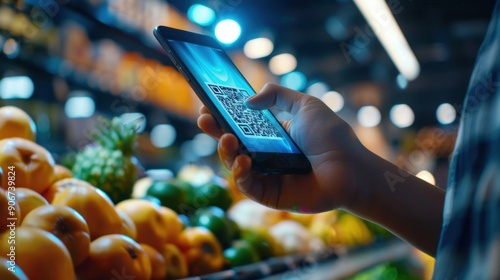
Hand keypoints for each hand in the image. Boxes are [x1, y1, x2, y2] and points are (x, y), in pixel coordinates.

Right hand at [197, 83, 366, 212]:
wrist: (350, 168)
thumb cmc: (332, 137)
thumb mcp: (305, 105)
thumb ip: (277, 94)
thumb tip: (249, 100)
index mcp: (271, 135)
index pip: (240, 125)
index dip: (222, 117)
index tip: (208, 106)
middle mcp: (265, 155)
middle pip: (232, 145)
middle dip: (215, 132)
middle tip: (205, 119)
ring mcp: (266, 175)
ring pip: (234, 166)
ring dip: (225, 152)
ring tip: (228, 139)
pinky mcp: (270, 195)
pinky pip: (247, 186)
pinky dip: (240, 174)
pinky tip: (244, 161)